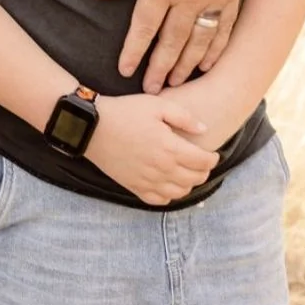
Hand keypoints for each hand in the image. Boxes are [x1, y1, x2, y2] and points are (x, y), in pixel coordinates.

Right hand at [86, 93, 215, 205]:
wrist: (92, 126)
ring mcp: (147, 180)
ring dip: (188, 184)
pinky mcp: (134, 186)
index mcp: (170, 147)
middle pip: (195, 179)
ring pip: (180, 192)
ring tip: (186, 173)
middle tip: (201, 162)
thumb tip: (204, 129)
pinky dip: (169, 195)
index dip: (212, 158)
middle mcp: (162, 168)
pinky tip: (168, 183)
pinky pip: (159, 200)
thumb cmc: (124, 112)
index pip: (203, 162)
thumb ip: (184, 117)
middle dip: (203, 171)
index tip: (212, 153)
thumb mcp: (156, 104)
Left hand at [95, 0, 245, 94]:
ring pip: (199, 41)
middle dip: (159, 68)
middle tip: (151, 90)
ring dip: (186, 65)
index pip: (144, 27)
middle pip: (172, 42)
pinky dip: (216, 50)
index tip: (125, 70)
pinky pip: (224, 29)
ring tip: (175, 83)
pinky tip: (208, 64)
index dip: (134, 51)